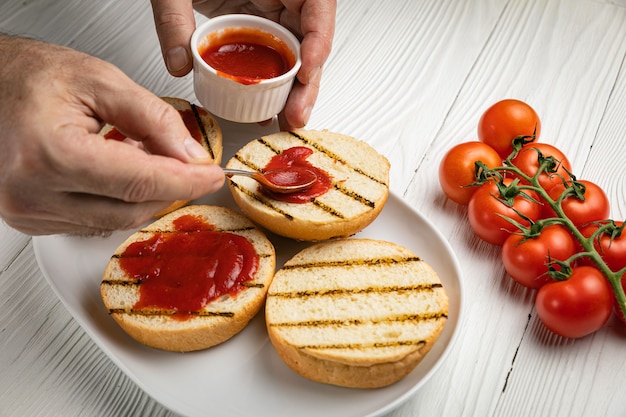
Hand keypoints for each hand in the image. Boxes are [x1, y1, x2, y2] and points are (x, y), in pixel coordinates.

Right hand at [0, 36, 224, 235]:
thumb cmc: (31, 77)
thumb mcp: (102, 81)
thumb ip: (154, 119)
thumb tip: (191, 156)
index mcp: (50, 153)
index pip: (139, 182)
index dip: (186, 181)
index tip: (213, 175)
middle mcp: (32, 192)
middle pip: (131, 209)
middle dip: (171, 189)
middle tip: (195, 168)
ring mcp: (28, 212)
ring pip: (115, 221)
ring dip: (145, 196)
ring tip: (150, 161)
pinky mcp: (31, 220)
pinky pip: (93, 222)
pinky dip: (118, 202)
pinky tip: (121, 176)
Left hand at [150, 0, 335, 129]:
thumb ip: (174, 19)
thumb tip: (179, 63)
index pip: (317, 5)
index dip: (319, 40)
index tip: (307, 71)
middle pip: (311, 39)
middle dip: (307, 82)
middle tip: (296, 113)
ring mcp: (274, 10)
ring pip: (297, 53)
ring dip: (295, 90)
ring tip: (286, 119)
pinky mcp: (261, 25)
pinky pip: (276, 56)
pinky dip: (275, 83)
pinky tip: (269, 106)